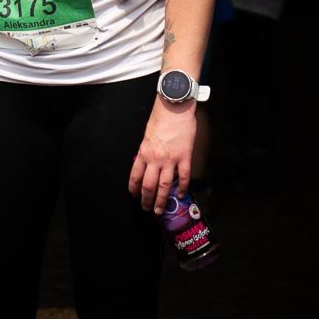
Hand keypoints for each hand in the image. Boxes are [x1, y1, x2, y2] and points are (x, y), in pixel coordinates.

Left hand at [129, 98, 195, 214]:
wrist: (174, 108)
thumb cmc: (161, 119)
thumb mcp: (147, 136)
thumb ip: (147, 152)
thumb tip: (146, 165)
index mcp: (144, 152)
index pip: (135, 176)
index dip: (134, 189)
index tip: (135, 196)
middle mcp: (155, 159)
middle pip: (149, 185)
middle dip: (147, 200)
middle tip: (147, 209)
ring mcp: (170, 159)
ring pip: (165, 186)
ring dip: (162, 200)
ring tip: (160, 210)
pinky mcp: (185, 157)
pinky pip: (183, 177)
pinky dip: (182, 188)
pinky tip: (182, 195)